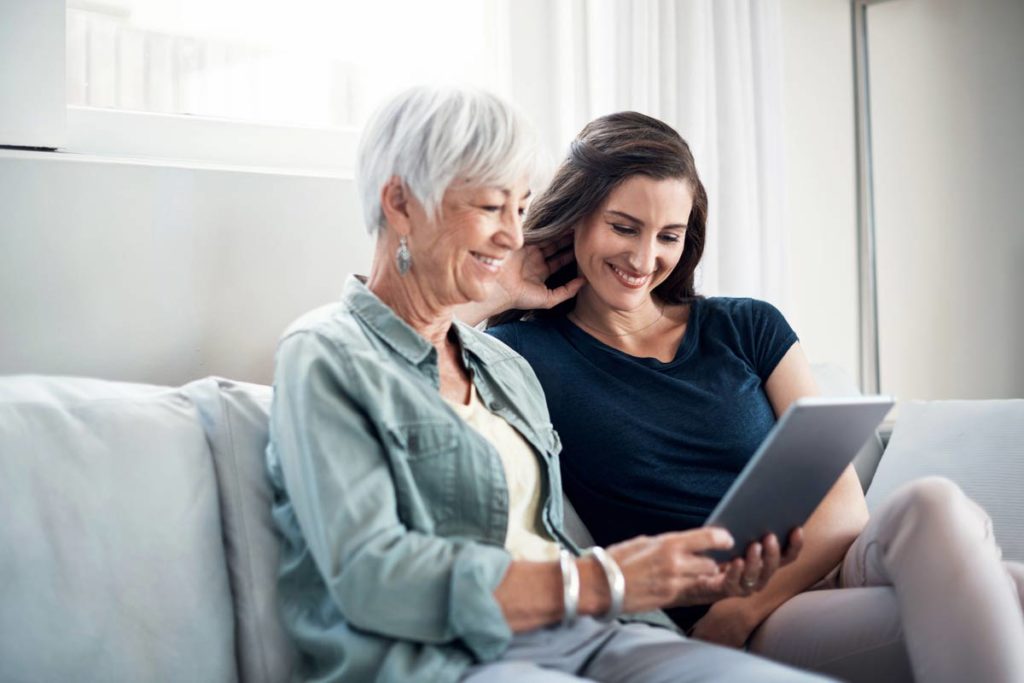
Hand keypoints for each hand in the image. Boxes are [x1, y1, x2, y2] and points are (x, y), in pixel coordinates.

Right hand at [493, 233, 585, 311]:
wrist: (499, 290)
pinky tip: (561, 225)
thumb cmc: (521, 298)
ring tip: (576, 227)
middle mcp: (535, 259)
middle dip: (568, 240)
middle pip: (555, 246)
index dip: (572, 254)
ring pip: (548, 238)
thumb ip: (567, 291)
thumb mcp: (549, 298)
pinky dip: (549, 230)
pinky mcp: (522, 243)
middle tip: (582, 233)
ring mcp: (528, 250)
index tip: (585, 248)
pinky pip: (538, 234)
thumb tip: (584, 281)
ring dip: (560, 233)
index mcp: (541, 272)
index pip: (560, 260)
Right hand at [603, 528, 734, 614]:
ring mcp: (673, 584)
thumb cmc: (616, 560)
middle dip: (709, 562)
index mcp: (668, 544)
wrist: (600, 586)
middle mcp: (675, 564)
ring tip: (692, 573)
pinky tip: (682, 583)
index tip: (726, 540)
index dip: (722, 539)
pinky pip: (691, 593)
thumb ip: (666, 544)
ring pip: (703, 580)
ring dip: (702, 577)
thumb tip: (683, 544)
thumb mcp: (644, 542)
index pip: (708, 538)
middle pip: (710, 563)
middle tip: (704, 559)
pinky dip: (690, 587)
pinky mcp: (669, 600)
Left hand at [689, 527, 804, 647]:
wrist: (692, 570)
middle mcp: (759, 576)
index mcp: (765, 562)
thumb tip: (758, 506)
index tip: (797, 528)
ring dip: (756, 561)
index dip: (795, 544)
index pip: (787, 556)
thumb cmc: (718, 548)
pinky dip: (736, 571)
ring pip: (755, 577)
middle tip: (770, 536)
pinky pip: (733, 583)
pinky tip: (736, 560)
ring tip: (754, 546)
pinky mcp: (724, 590)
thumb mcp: (735, 534)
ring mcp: (743, 586)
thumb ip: (748, 525)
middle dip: (773, 552)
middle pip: (773, 566)